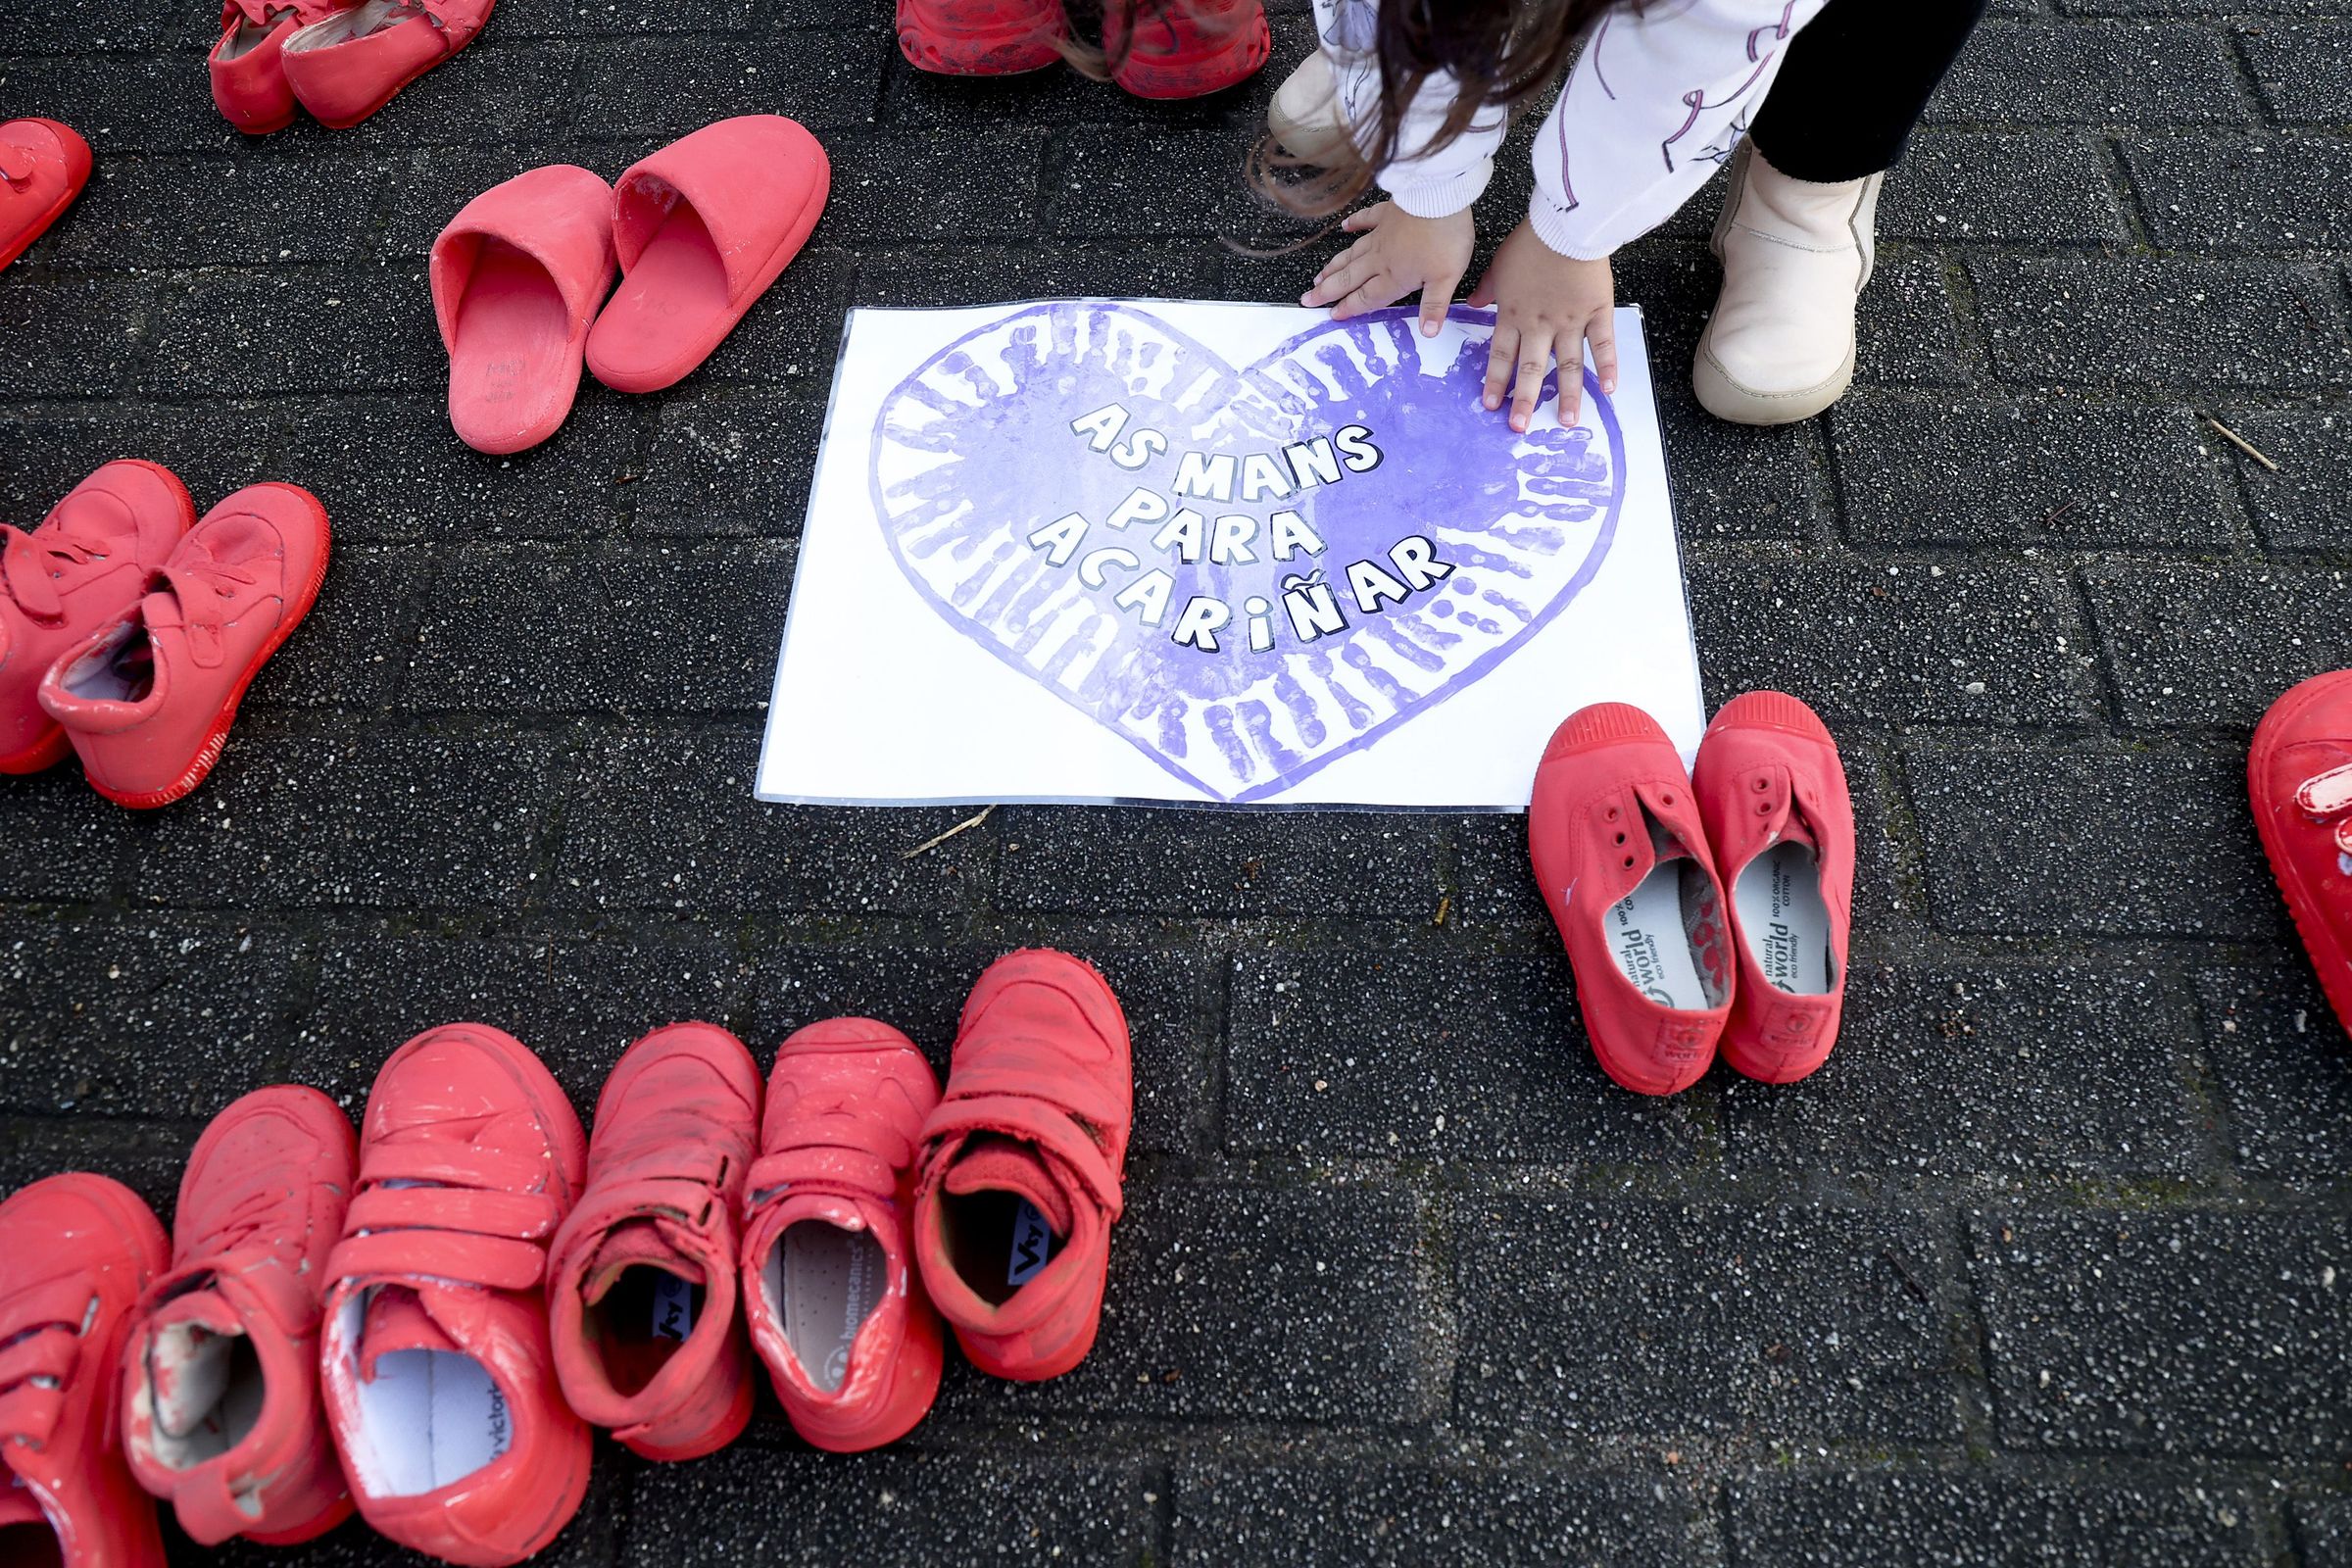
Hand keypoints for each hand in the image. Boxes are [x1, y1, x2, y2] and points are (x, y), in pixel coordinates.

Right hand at [1300, 202, 1475, 335]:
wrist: (1442, 196)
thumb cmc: (1445, 238)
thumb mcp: (1447, 279)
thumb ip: (1434, 306)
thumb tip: (1428, 332)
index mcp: (1394, 277)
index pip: (1367, 297)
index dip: (1349, 307)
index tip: (1332, 314)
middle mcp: (1381, 259)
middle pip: (1350, 278)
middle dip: (1328, 291)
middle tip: (1308, 299)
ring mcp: (1381, 235)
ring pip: (1352, 255)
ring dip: (1334, 267)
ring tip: (1318, 277)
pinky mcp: (1386, 213)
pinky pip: (1365, 220)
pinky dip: (1354, 224)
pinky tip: (1344, 228)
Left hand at [1467, 220, 1616, 432]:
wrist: (1564, 224)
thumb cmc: (1531, 239)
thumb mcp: (1498, 263)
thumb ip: (1486, 289)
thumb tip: (1472, 304)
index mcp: (1513, 313)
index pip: (1501, 355)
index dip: (1495, 381)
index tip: (1491, 405)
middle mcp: (1540, 324)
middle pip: (1531, 369)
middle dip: (1525, 400)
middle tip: (1520, 426)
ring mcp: (1570, 320)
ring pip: (1567, 365)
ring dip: (1567, 395)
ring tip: (1567, 422)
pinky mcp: (1597, 311)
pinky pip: (1602, 343)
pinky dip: (1606, 367)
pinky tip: (1607, 390)